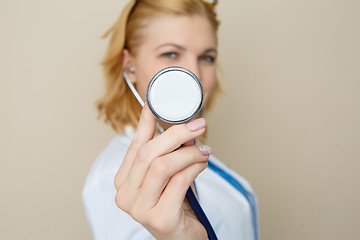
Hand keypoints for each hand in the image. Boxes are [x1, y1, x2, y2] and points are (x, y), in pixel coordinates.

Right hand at [114, 104, 210, 239]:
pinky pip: (179, 181)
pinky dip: (194, 167)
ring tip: (204, 151)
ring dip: (189, 153)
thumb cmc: (175, 204)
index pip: (135, 145)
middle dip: (176, 134)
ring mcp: (140, 209)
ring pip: (163, 165)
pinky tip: (202, 164)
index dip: (146, 122)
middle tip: (198, 125)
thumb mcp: (167, 175)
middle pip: (148, 153)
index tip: (156, 104)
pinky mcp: (160, 218)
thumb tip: (180, 124)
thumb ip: (168, 152)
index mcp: (123, 181)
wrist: (182, 238)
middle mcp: (125, 195)